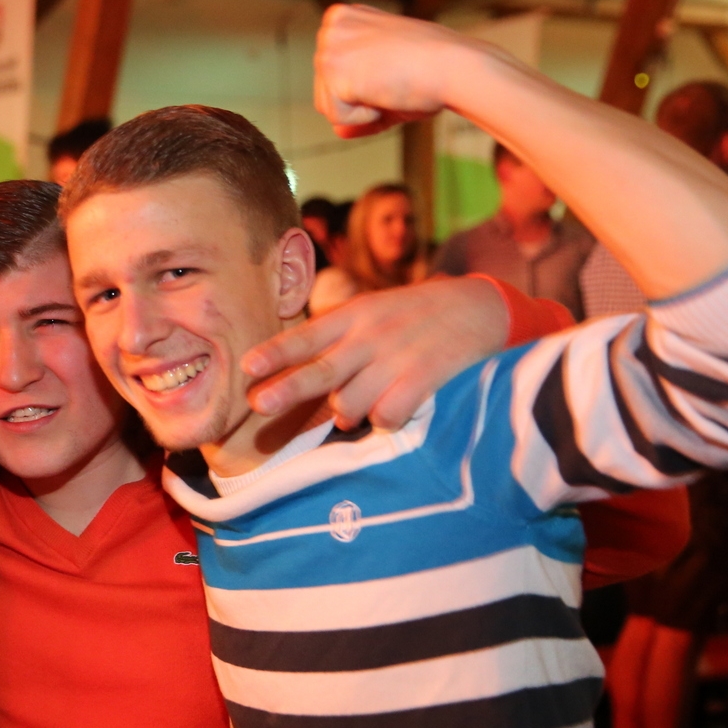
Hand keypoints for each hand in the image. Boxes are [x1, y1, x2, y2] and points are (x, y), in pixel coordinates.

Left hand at [242, 275, 508, 427]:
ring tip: (356, 405)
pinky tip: (391, 409)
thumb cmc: (412, 316)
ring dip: (345, 414)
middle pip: (321, 370)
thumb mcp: (371, 311)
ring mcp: (396, 358)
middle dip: (287, 389)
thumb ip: (335, 338)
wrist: (479, 306)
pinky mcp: (424, 379)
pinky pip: (386, 415)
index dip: (276, 353)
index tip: (247, 366)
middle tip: (259, 404)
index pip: (306, 336)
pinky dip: (382, 421)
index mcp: (352, 317)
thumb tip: (292, 374)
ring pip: (350, 403)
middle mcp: (369, 336)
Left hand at [313, 4, 487, 137]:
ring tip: (390, 84)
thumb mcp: (387, 84)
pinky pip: (337, 118)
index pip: (333, 74)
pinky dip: (365, 117)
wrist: (456, 67)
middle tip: (394, 80)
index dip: (364, 87)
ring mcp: (330, 45)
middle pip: (325, 91)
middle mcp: (332, 26)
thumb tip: (338, 131)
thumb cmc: (431, 70)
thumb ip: (360, 105)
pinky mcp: (334, 69)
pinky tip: (386, 92)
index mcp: (345, 19)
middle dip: (359, 100)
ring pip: (328, 106)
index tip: (393, 71)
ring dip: (361, 109)